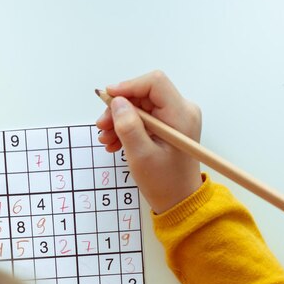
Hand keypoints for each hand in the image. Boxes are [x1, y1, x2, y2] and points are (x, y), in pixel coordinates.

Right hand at [96, 71, 202, 213]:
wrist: (178, 200)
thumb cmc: (163, 182)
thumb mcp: (141, 155)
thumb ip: (128, 126)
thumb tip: (117, 102)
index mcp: (181, 114)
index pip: (154, 83)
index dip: (128, 86)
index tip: (106, 98)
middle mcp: (181, 110)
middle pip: (144, 94)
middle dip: (119, 108)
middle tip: (102, 126)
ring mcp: (175, 118)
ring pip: (140, 106)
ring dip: (119, 119)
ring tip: (107, 139)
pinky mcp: (168, 126)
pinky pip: (143, 117)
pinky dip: (127, 127)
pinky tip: (115, 142)